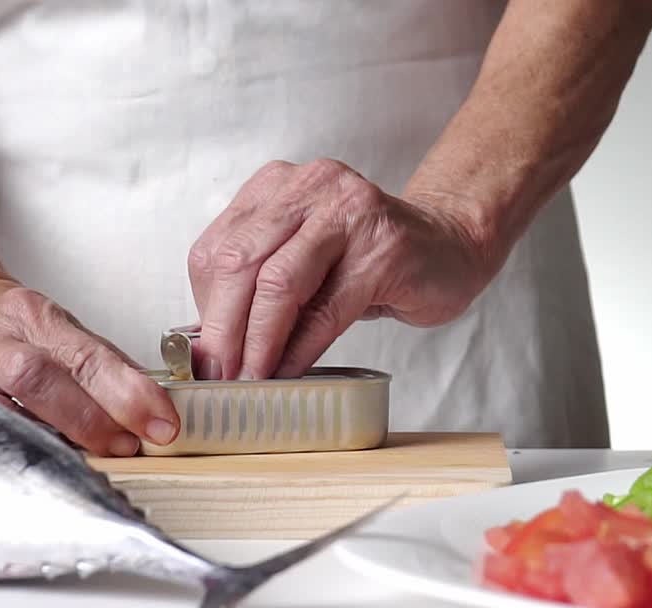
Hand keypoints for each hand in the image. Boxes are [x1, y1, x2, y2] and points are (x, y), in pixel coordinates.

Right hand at [0, 277, 179, 456]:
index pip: (90, 356)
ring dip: (59, 440)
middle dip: (95, 420)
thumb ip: (100, 364)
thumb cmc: (8, 323)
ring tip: (96, 458)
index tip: (162, 422)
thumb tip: (148, 404)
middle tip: (131, 445)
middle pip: (46, 380)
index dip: (130, 393)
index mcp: (35, 316)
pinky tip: (43, 463)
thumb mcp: (56, 327)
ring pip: (9, 408)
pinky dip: (15, 448)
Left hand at [187, 158, 497, 379]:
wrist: (451, 245)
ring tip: (250, 378)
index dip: (202, 307)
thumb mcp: (305, 260)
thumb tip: (212, 346)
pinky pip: (328, 309)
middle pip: (241, 262)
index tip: (200, 356)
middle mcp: (311, 188)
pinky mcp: (383, 250)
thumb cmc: (371, 259)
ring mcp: (349, 213)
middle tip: (217, 374)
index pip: (217, 247)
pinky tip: (290, 371)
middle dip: (223, 328)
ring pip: (279, 282)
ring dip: (258, 340)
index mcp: (278, 186)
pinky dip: (302, 347)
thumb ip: (259, 285)